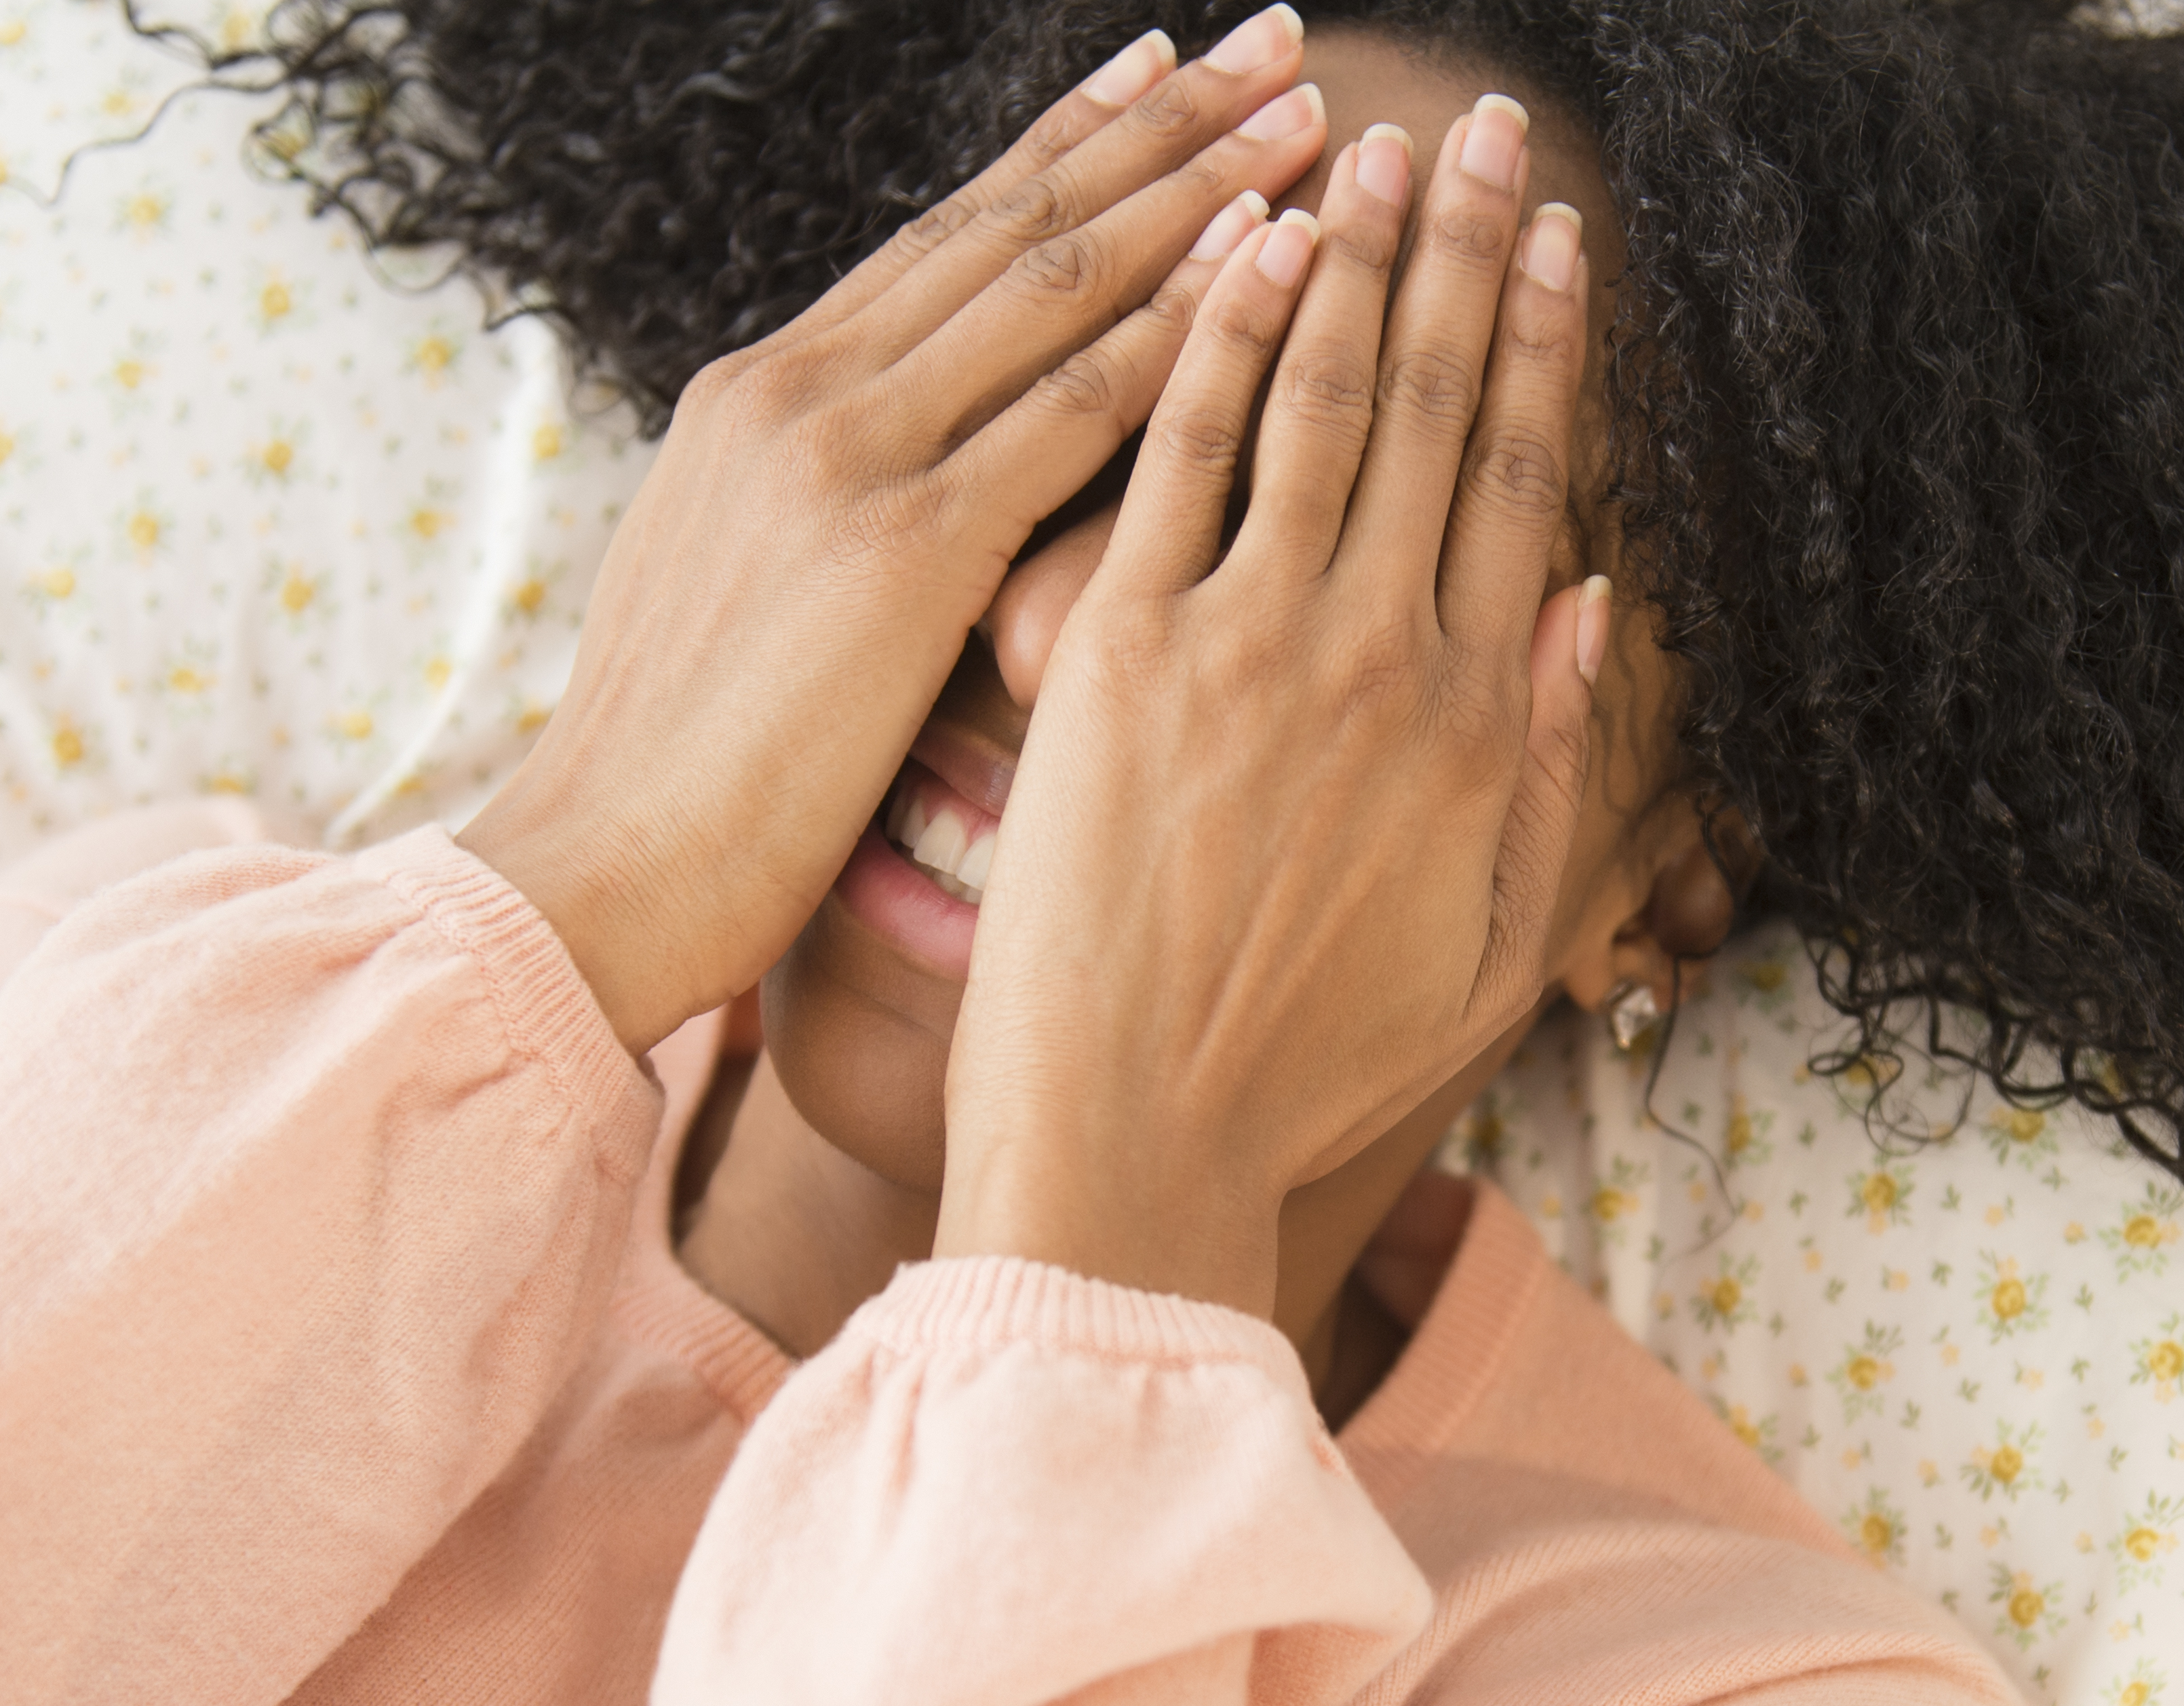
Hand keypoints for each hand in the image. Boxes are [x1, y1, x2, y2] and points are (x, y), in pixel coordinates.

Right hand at [461, 7, 1332, 1054]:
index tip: (1167, 74)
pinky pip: (1070, 413)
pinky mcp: (899, 550)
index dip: (1070, 147)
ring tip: (1309, 112)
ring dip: (1195, 192)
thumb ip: (838, 515)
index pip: (950, 239)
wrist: (598, 868)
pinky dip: (1179, 333)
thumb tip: (920, 489)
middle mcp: (805, 391)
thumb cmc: (690, 775)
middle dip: (1158, 124)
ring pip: (1056, 285)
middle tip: (1277, 38)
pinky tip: (1268, 269)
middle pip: (1016, 223)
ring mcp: (848, 458)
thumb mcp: (753, 596)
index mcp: (768, 397)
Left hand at [934, 101, 1602, 1314]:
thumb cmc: (1313, 1066)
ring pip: (1317, 404)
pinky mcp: (1120, 654)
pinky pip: (1176, 458)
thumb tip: (1603, 608)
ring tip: (1372, 143)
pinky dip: (1210, 339)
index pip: (1523, 486)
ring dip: (1352, 258)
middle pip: (1437, 414)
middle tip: (1489, 129)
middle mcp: (1384, 663)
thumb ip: (1565, 775)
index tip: (1560, 239)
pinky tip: (1240, 242)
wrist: (1137, 1139)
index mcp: (1482, 726)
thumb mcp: (1498, 948)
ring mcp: (1251, 648)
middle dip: (1468, 254)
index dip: (1544, 348)